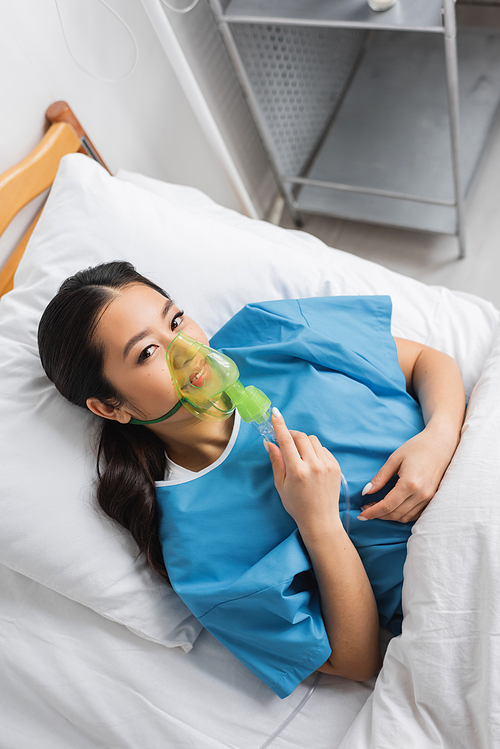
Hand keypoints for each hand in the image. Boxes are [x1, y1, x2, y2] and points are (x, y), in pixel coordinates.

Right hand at [265, 408, 341, 538]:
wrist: (320, 520)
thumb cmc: (296, 505)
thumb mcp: (281, 484)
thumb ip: (276, 461)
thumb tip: (269, 442)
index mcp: (297, 471)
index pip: (286, 441)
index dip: (280, 425)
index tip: (275, 413)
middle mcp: (313, 466)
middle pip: (301, 437)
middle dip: (291, 435)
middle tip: (285, 441)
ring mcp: (327, 465)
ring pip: (313, 440)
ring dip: (303, 442)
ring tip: (299, 455)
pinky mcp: (336, 466)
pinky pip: (323, 449)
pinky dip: (314, 450)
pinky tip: (311, 462)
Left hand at [358, 425, 457, 522]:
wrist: (441, 443)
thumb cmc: (417, 447)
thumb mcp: (394, 459)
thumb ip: (380, 478)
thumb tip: (366, 492)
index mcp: (410, 484)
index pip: (387, 506)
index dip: (372, 512)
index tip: (361, 514)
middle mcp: (421, 494)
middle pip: (395, 514)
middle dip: (378, 515)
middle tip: (366, 508)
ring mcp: (429, 498)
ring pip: (405, 517)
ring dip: (389, 516)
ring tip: (377, 507)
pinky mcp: (433, 498)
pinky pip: (415, 515)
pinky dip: (402, 514)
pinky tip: (393, 507)